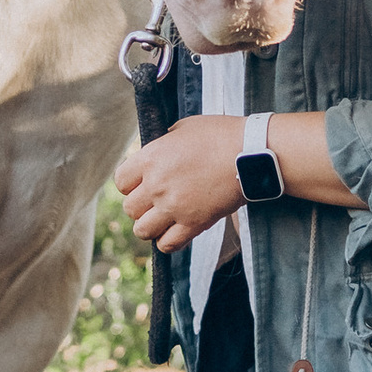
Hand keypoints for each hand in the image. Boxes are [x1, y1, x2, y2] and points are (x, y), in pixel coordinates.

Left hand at [114, 117, 246, 254]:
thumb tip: (158, 150)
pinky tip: (175, 231)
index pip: (120, 182)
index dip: (129, 184)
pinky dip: (167, 242)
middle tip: (154, 202)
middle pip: (129, 209)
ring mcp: (174, 207)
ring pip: (142, 230)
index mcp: (150, 159)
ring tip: (162, 219)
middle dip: (140, 206)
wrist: (251, 153)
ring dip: (150, 226)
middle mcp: (156, 185)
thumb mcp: (184, 127)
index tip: (141, 184)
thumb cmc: (220, 135)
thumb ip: (164, 142)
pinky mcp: (194, 223)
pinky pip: (167, 244)